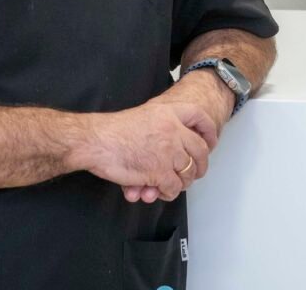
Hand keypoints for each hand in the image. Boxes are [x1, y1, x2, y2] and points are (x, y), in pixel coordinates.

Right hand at [121, 70, 234, 202]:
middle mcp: (172, 130)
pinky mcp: (161, 171)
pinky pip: (174, 187)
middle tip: (193, 174)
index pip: (199, 116)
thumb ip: (162, 128)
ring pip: (189, 173)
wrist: (95, 141)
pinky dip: (167, 193)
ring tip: (168, 185)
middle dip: (199, 166)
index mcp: (167, 113)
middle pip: (200, 150)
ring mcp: (169, 151)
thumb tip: (176, 152)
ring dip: (180, 183)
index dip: (208, 130)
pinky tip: (156, 191)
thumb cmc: (112, 131)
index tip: (209, 142)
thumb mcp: (143, 117)